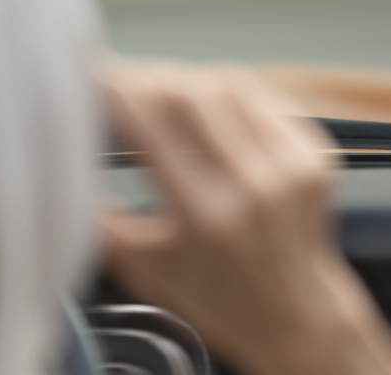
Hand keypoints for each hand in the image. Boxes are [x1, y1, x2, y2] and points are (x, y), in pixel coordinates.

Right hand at [100, 63, 390, 374]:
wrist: (293, 313)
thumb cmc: (217, 296)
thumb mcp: (145, 269)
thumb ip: (102, 222)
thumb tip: (75, 167)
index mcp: (207, 214)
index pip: (154, 123)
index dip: (121, 91)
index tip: (101, 80)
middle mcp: (255, 183)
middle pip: (193, 92)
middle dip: (153, 78)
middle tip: (132, 83)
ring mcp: (292, 165)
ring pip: (233, 85)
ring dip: (192, 79)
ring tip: (170, 90)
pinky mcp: (315, 154)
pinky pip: (267, 99)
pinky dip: (233, 93)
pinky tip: (214, 103)